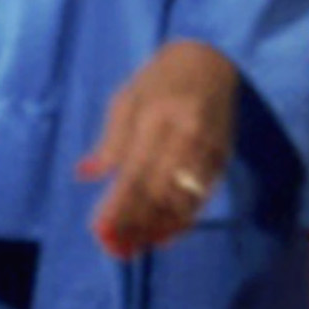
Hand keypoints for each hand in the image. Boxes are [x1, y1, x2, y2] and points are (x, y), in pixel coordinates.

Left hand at [81, 38, 241, 256]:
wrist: (211, 59)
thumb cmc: (159, 81)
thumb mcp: (126, 100)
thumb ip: (109, 141)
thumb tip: (86, 174)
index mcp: (156, 118)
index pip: (134, 173)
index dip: (117, 207)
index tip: (100, 232)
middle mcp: (185, 136)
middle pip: (158, 193)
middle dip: (135, 225)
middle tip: (115, 249)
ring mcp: (207, 150)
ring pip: (182, 201)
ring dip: (157, 229)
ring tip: (134, 248)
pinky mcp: (222, 159)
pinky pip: (202, 198)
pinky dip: (182, 221)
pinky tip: (164, 236)